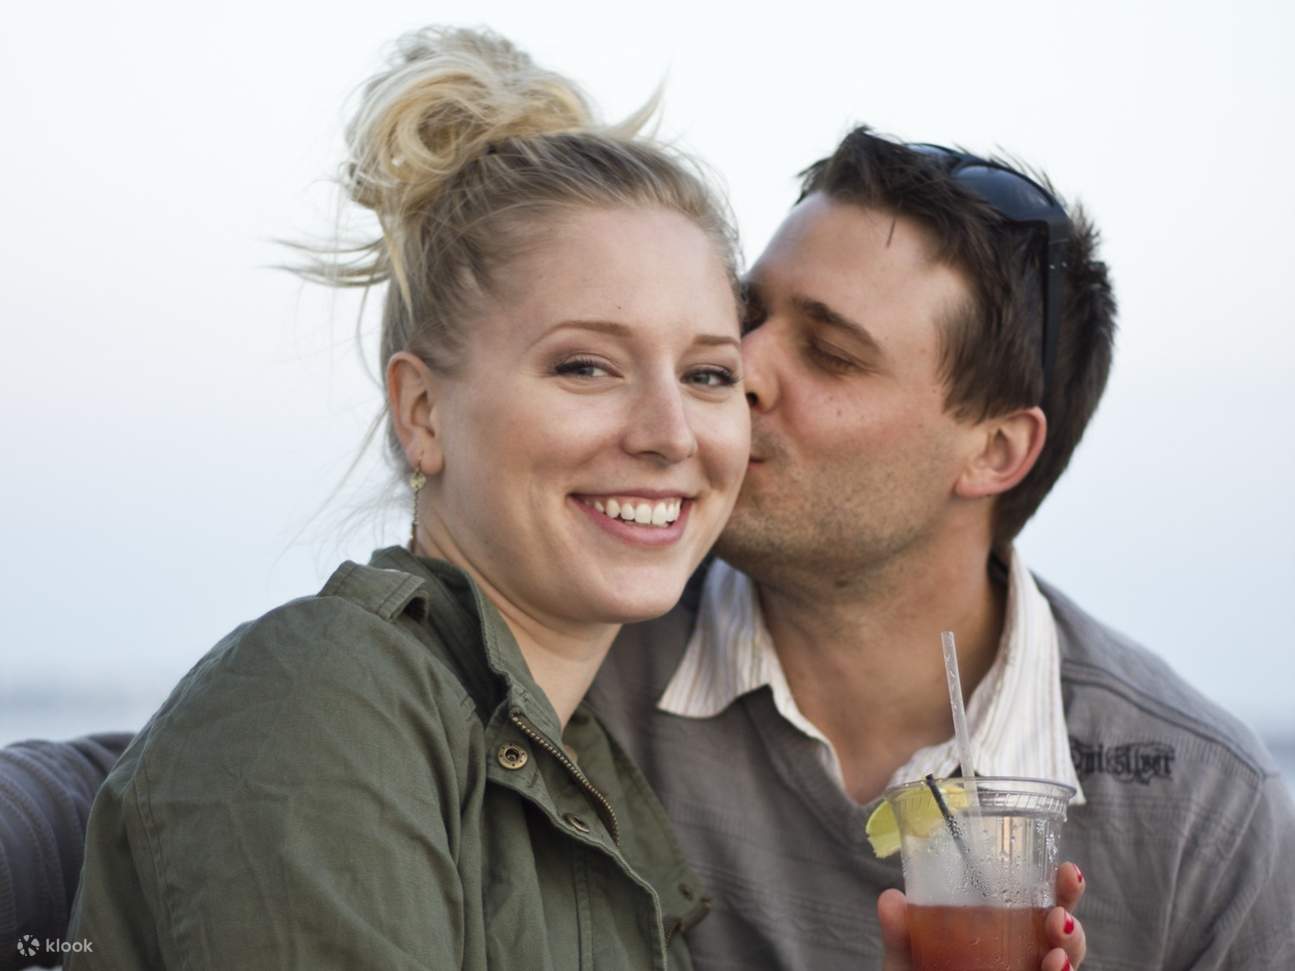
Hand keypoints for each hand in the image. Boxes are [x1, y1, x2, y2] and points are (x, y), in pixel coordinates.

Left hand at [878, 861, 1087, 970]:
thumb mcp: (907, 956)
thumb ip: (900, 931)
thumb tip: (892, 899)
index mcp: (1007, 935)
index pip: (1043, 907)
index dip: (1063, 890)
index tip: (1066, 871)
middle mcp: (1026, 960)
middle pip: (1065, 939)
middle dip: (1071, 923)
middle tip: (1059, 915)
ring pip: (1066, 969)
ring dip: (1070, 957)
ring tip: (1055, 954)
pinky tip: (1050, 970)